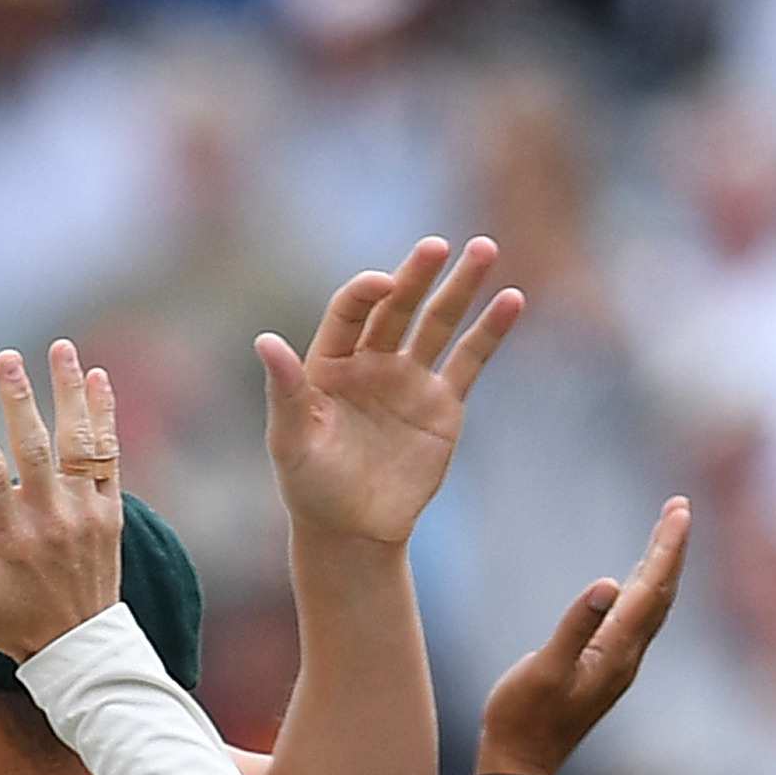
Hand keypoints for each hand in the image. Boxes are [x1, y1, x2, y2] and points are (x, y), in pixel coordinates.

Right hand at [0, 342, 122, 661]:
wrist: (82, 645)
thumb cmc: (19, 624)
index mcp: (10, 537)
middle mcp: (50, 517)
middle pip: (34, 447)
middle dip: (18, 398)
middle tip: (4, 357)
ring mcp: (85, 511)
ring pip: (77, 441)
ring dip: (68, 391)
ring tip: (61, 348)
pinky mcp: (110, 510)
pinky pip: (110, 455)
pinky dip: (105, 417)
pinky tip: (99, 380)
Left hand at [260, 236, 523, 545]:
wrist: (353, 529)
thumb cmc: (310, 486)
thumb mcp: (291, 439)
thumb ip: (285, 390)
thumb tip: (264, 341)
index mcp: (329, 363)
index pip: (349, 313)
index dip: (364, 294)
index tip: (382, 283)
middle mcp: (370, 362)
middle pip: (397, 307)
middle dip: (417, 275)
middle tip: (437, 244)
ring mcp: (409, 379)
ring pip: (438, 323)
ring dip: (461, 287)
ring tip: (483, 248)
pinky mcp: (443, 403)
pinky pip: (469, 359)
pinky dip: (490, 331)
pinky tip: (510, 300)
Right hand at [476, 497, 690, 774]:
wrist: (520, 761)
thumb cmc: (523, 716)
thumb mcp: (544, 669)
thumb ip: (575, 627)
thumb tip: (607, 584)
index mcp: (616, 650)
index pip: (651, 588)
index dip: (666, 547)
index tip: (679, 509)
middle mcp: (627, 655)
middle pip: (660, 593)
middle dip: (671, 549)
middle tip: (678, 507)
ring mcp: (618, 663)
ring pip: (652, 606)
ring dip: (660, 567)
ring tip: (665, 535)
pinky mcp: (604, 668)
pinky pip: (636, 619)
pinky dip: (644, 590)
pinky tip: (636, 583)